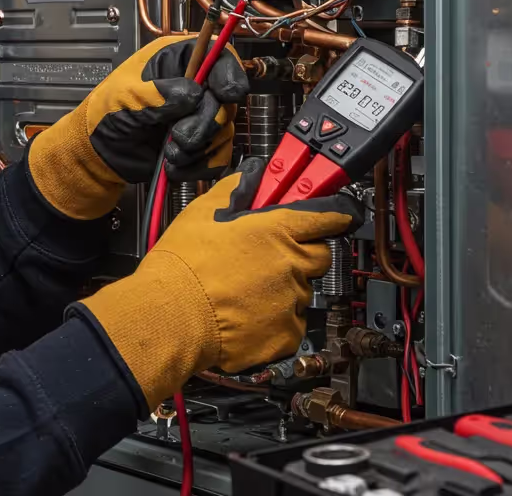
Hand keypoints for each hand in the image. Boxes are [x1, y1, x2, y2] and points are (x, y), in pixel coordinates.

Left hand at [27, 35, 249, 220]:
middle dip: (204, 123)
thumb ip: (156, 95)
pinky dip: (199, 166)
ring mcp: (198, 116)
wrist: (98, 154)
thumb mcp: (124, 97)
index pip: (219, 56)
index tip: (225, 94)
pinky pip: (217, 156)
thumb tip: (190, 95)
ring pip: (224, 131)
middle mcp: (193, 86)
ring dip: (198, 148)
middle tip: (178, 135)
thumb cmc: (104, 115)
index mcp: (176, 61)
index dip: (228, 74)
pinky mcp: (199, 145)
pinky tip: (174, 166)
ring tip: (170, 153)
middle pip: (225, 100)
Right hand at [76, 157, 364, 408]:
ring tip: (244, 291)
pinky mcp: (287, 335)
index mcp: (277, 230)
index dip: (336, 212)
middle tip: (266, 257)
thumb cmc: (183, 268)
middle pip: (318, 254)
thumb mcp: (203, 212)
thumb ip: (236, 188)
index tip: (340, 213)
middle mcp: (292, 265)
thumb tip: (252, 175)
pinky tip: (246, 314)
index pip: (329, 215)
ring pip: (301, 291)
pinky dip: (275, 320)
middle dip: (299, 253)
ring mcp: (293, 302)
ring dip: (281, 289)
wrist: (171, 318)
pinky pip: (291, 323)